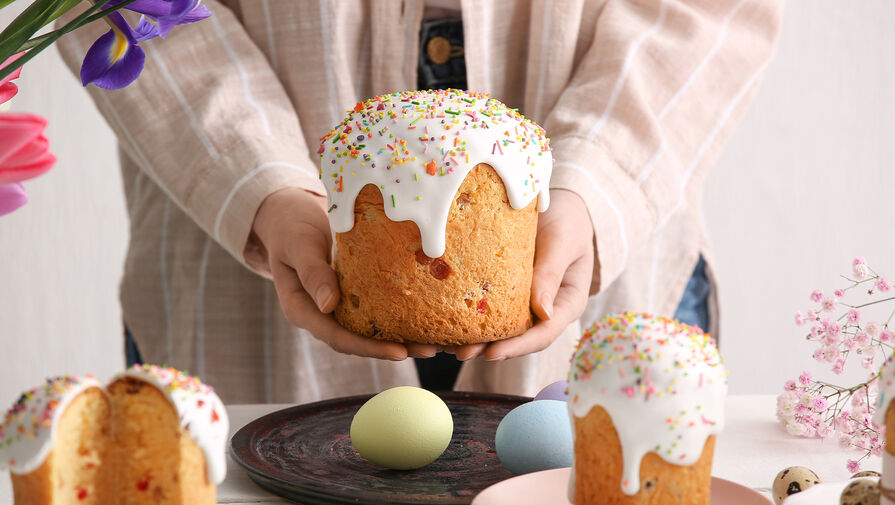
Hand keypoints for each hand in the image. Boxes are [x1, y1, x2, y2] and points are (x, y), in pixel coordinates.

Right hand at [249, 187, 439, 359]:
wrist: (290, 217)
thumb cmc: (291, 229)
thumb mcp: (299, 246)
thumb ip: (312, 272)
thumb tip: (329, 305)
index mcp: (303, 311)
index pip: (338, 337)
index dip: (369, 348)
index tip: (399, 352)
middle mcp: (322, 315)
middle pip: (359, 341)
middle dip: (394, 348)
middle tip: (430, 350)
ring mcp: (337, 308)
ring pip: (370, 331)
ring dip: (402, 338)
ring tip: (435, 342)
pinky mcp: (351, 297)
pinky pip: (375, 311)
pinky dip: (398, 316)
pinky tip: (425, 316)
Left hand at [448, 189, 594, 360]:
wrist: (560, 205)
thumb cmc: (568, 220)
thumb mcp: (563, 241)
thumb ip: (552, 272)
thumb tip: (544, 313)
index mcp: (566, 304)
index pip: (543, 333)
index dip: (518, 347)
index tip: (492, 353)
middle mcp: (545, 310)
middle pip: (518, 337)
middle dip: (489, 348)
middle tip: (461, 353)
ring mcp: (525, 302)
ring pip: (501, 327)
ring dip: (474, 338)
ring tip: (446, 345)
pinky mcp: (507, 292)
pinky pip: (489, 307)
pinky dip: (469, 315)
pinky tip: (446, 319)